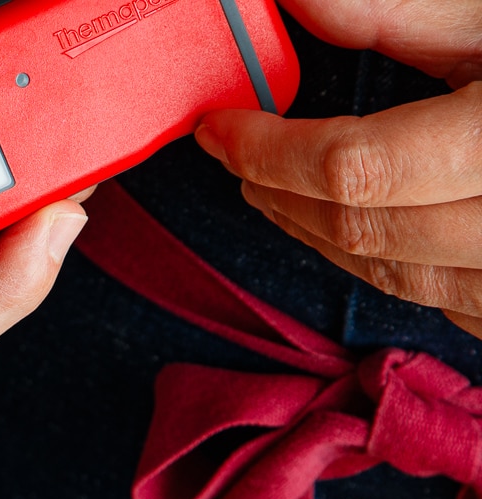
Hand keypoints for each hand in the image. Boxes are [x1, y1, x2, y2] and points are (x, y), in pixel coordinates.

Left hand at [194, 0, 481, 337]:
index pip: (360, 171)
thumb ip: (411, 9)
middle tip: (234, 157)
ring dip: (319, 237)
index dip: (271, 152)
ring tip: (272, 194)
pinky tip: (354, 231)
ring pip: (400, 277)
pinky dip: (384, 264)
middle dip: (280, 194)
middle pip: (370, 232)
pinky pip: (446, 300)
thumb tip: (299, 0)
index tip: (220, 126)